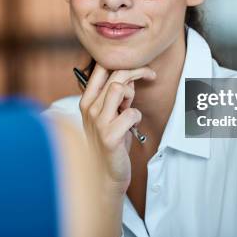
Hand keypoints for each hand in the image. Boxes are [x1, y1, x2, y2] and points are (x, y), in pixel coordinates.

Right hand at [79, 63, 156, 195]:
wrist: (104, 175)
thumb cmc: (110, 143)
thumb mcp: (109, 115)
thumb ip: (116, 97)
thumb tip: (130, 78)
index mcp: (86, 101)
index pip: (100, 68)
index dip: (122, 61)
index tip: (139, 66)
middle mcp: (89, 108)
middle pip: (115, 75)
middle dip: (137, 71)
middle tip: (150, 76)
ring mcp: (98, 122)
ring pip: (118, 88)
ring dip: (131, 94)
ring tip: (130, 108)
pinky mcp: (109, 136)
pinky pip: (131, 113)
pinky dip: (136, 117)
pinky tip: (131, 128)